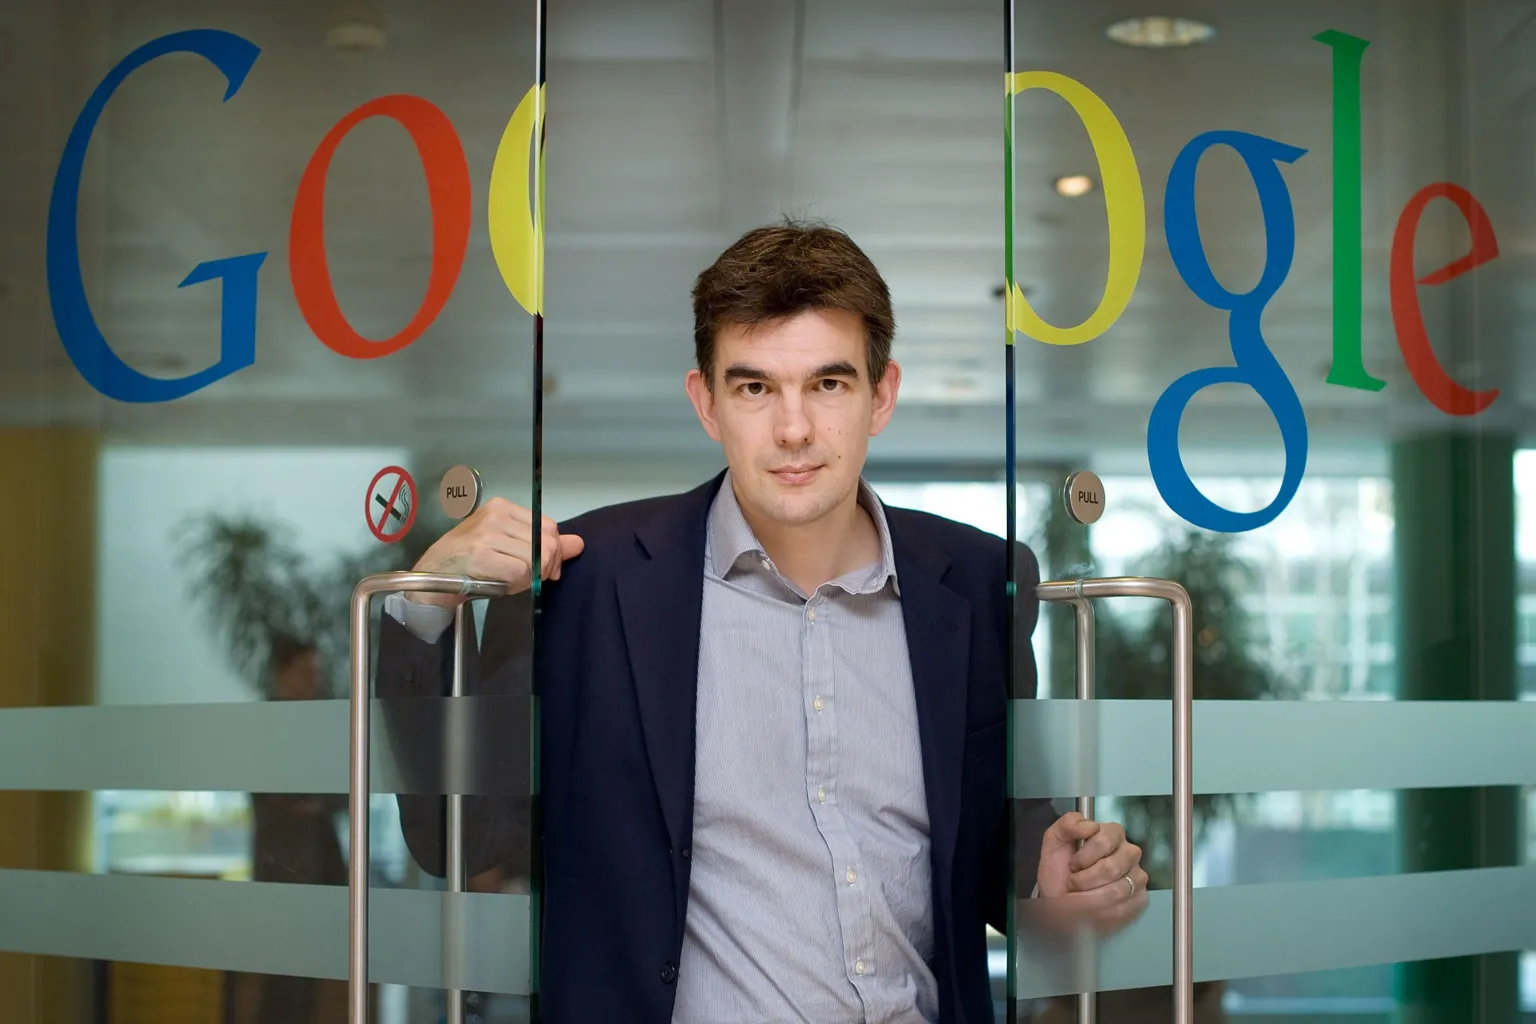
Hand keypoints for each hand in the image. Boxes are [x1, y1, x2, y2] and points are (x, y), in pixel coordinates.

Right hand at [407, 497, 584, 606]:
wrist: (430, 578)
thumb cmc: (470, 563)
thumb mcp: (509, 547)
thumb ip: (545, 544)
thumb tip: (579, 544)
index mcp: (501, 507)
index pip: (549, 527)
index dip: (553, 552)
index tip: (545, 569)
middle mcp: (494, 516)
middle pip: (546, 543)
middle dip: (545, 568)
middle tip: (529, 579)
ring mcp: (486, 534)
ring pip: (535, 559)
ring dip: (528, 578)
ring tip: (508, 580)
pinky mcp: (480, 555)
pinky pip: (520, 572)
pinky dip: (517, 584)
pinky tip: (501, 584)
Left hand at [1033, 811, 1147, 932]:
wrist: (1058, 898)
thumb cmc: (1059, 868)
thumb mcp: (1054, 841)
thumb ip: (1068, 824)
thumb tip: (1091, 826)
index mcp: (1112, 834)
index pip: (1106, 838)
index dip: (1086, 856)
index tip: (1072, 865)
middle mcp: (1129, 853)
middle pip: (1113, 867)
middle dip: (1086, 879)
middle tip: (1073, 882)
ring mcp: (1137, 876)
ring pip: (1119, 890)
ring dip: (1091, 896)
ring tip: (1080, 894)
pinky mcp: (1139, 899)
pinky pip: (1125, 907)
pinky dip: (1101, 911)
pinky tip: (1091, 908)